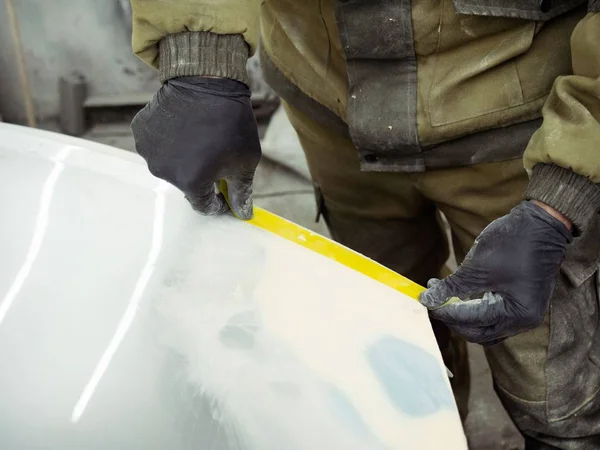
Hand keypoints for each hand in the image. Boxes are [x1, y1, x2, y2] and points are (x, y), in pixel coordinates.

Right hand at [131, 77, 260, 218]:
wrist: (208, 80)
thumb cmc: (231, 122)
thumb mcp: (245, 161)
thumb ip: (242, 190)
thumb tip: (243, 213)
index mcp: (191, 183)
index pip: (204, 206)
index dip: (219, 202)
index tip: (227, 193)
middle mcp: (164, 171)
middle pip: (186, 185)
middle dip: (203, 177)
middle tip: (217, 156)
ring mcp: (149, 151)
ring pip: (170, 165)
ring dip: (184, 158)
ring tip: (200, 138)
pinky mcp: (141, 131)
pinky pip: (156, 144)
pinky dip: (169, 140)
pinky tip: (183, 126)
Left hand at [419, 201, 571, 344]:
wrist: (541, 223)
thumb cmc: (512, 243)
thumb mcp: (477, 267)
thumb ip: (452, 287)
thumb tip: (427, 300)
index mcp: (516, 314)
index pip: (472, 321)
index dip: (445, 312)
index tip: (425, 300)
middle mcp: (523, 320)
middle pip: (479, 332)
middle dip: (453, 318)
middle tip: (433, 301)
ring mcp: (524, 313)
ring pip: (485, 327)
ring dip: (463, 316)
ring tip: (443, 296)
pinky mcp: (520, 303)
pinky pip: (494, 316)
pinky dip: (475, 309)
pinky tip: (459, 294)